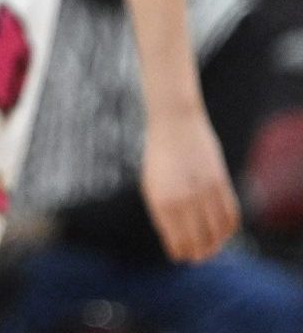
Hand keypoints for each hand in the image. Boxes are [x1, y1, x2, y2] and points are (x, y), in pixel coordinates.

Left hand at [141, 108, 239, 261]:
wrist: (174, 124)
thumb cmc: (160, 157)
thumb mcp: (152, 185)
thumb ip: (163, 211)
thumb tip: (176, 238)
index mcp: (160, 203)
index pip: (176, 240)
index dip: (180, 252)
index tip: (181, 257)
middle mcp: (182, 200)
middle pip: (198, 241)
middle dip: (199, 254)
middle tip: (198, 257)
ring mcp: (203, 192)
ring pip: (217, 232)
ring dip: (216, 245)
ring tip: (211, 249)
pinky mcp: (221, 183)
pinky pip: (230, 215)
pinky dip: (229, 229)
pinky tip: (224, 233)